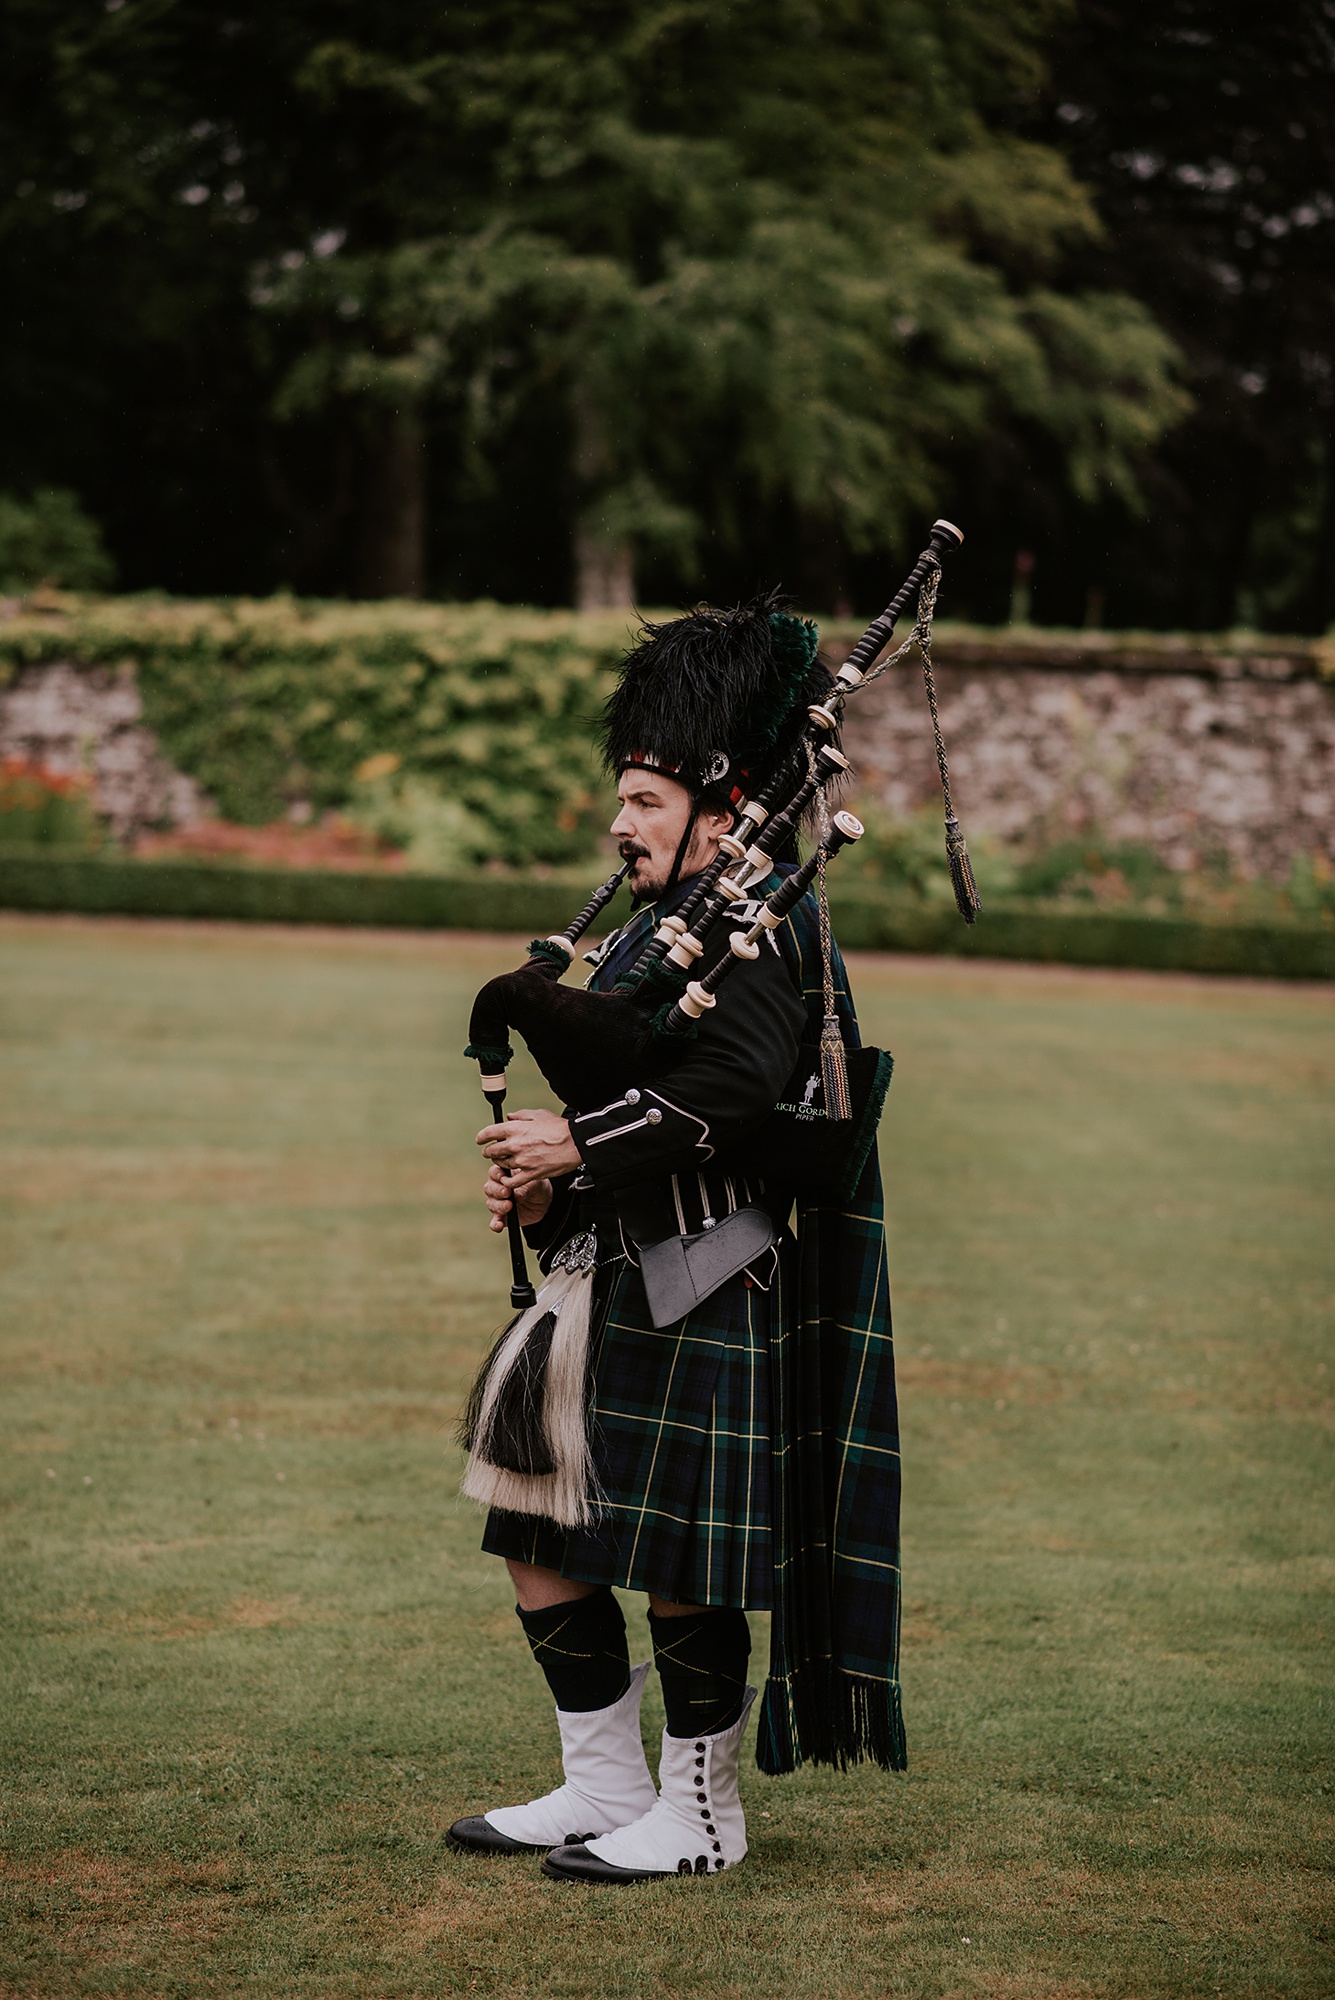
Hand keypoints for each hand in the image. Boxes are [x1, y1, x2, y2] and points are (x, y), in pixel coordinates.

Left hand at [476, 1108, 581, 1231]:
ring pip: (501, 1165)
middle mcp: (514, 1145)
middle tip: (492, 1152)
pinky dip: (508, 1181)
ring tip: (506, 1162)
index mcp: (514, 1129)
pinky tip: (508, 1178)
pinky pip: (511, 1181)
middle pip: (491, 1151)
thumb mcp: (538, 1114)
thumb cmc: (559, 1128)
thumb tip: (508, 1117)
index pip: (488, 1134)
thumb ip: (520, 1115)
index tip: (481, 1140)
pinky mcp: (530, 1174)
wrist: (575, 1143)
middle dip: (490, 1152)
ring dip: (501, 1164)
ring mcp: (521, 1161)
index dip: (482, 1137)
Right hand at [482, 1160, 552, 1232]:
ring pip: (491, 1204)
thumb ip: (526, 1187)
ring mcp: (497, 1203)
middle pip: (489, 1189)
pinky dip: (495, 1224)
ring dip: (499, 1206)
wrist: (543, 1202)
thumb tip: (517, 1195)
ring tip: (509, 1206)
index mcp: (502, 1175)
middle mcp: (496, 1188)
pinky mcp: (502, 1217)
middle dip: (497, 1191)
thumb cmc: (536, 1186)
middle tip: (507, 1193)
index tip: (503, 1178)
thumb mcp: (535, 1183)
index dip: (496, 1175)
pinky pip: (495, 1222)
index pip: (494, 1173)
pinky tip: (499, 1225)